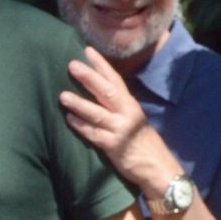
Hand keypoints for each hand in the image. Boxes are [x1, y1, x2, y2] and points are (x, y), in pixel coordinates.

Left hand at [60, 49, 169, 191]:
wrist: (158, 168)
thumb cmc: (143, 143)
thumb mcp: (134, 119)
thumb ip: (119, 107)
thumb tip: (97, 91)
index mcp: (131, 105)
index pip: (115, 80)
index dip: (101, 65)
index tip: (87, 50)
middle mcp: (127, 114)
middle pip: (107, 92)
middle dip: (89, 77)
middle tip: (72, 65)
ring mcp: (121, 130)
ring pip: (97, 113)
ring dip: (79, 103)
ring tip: (62, 95)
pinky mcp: (114, 146)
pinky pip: (94, 134)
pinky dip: (81, 126)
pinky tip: (69, 118)